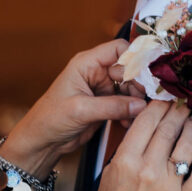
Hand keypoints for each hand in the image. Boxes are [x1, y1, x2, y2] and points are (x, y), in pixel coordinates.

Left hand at [2, 40, 146, 176]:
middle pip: (129, 69)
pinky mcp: (105, 105)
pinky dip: (131, 112)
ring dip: (137, 101)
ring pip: (131, 88)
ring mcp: (101, 89)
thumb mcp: (81, 110)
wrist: (42, 141)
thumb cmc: (50, 119)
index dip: (135, 58)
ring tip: (138, 114)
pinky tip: (129, 123)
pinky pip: (126, 104)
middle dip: (140, 84)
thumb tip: (140, 105)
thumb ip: (112, 105)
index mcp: (86, 63)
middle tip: (147, 100)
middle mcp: (96, 73)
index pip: (118, 49)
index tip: (149, 74)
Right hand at [88, 100, 191, 190]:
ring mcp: (169, 187)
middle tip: (183, 103)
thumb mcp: (109, 172)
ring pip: (188, 146)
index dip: (159, 105)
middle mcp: (148, 171)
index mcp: (126, 161)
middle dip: (178, 111)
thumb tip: (146, 124)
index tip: (165, 98)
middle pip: (169, 129)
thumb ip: (127, 148)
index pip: (147, 121)